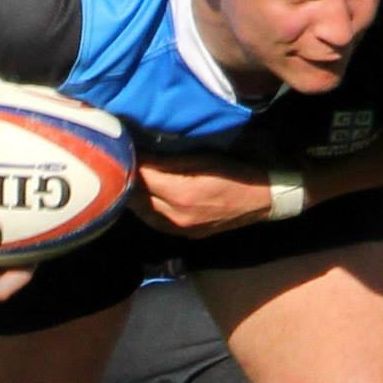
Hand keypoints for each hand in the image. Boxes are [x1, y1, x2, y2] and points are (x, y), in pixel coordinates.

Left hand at [131, 154, 275, 237]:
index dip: (128, 160)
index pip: (140, 176)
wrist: (262, 200)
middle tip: (121, 159)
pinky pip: (153, 221)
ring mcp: (178, 229)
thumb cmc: (234, 172)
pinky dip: (145, 207)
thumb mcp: (203, 158)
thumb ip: (167, 160)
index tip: (121, 147)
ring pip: (140, 211)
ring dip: (133, 193)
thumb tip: (138, 152)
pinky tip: (145, 195)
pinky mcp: (183, 234)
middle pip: (135, 196)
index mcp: (180, 193)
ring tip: (129, 176)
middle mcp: (175, 215)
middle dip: (126, 176)